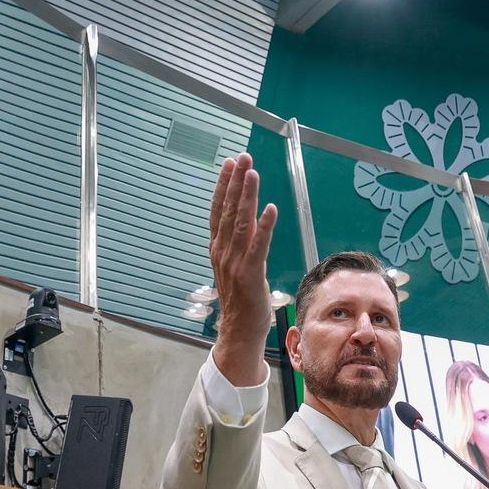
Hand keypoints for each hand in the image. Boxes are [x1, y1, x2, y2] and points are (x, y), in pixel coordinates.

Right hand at [208, 154, 276, 385]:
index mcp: (218, 249)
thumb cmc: (241, 300)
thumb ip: (238, 244)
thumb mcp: (235, 267)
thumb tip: (247, 220)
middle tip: (242, 157)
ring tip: (253, 173)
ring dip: (247, 196)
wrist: (238, 331)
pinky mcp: (250, 274)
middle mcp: (222, 252)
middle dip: (236, 182)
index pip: (218, 211)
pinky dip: (264, 226)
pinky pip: (258, 246)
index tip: (229, 164)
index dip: (224, 186)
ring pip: (240, 222)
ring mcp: (234, 263)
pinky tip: (271, 208)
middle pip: (227, 210)